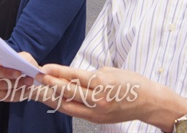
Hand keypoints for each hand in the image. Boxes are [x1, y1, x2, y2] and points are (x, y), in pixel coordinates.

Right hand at [0, 52, 38, 101]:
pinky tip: (26, 88)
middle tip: (19, 73)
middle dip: (7, 72)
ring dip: (17, 83)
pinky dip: (19, 91)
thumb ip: (22, 59)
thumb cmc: (27, 67)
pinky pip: (7, 94)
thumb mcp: (27, 59)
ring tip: (29, 80)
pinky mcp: (1, 95)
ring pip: (2, 84)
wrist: (34, 80)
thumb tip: (21, 62)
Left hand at [35, 65, 174, 126]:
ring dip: (52, 97)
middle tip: (37, 78)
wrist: (149, 102)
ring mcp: (96, 112)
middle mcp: (98, 100)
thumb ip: (89, 75)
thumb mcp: (110, 71)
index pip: (74, 77)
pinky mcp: (96, 119)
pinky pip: (75, 111)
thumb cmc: (133, 83)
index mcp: (102, 83)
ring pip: (68, 105)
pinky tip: (55, 99)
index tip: (44, 68)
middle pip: (67, 92)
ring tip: (39, 90)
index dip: (57, 72)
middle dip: (50, 85)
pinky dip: (64, 104)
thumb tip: (70, 77)